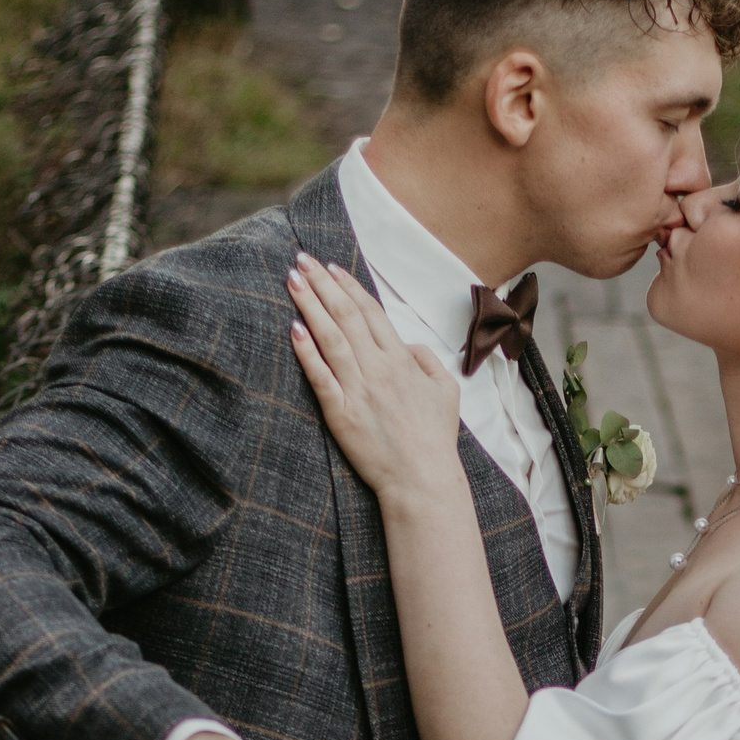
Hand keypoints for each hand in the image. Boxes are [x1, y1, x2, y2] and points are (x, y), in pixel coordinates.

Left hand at [288, 253, 462, 514]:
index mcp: (402, 360)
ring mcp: (358, 390)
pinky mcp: (342, 413)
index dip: (348, 287)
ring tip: (292, 279)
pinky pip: (320, 376)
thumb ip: (428, 361)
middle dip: (322, 284)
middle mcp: (379, 368)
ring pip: (330, 337)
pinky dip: (306, 351)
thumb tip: (410, 345)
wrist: (422, 480)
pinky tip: (294, 328)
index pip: (371, 313)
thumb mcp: (446, 392)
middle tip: (302, 259)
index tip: (331, 268)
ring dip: (310, 305)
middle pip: (346, 316)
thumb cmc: (435, 439)